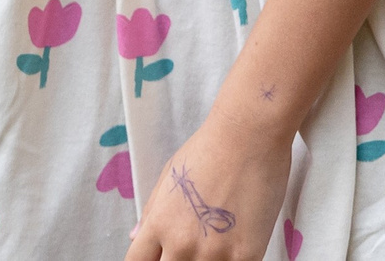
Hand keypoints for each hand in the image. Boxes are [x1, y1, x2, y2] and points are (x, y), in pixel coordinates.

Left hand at [126, 120, 291, 260]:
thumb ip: (151, 212)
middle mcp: (182, 244)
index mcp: (159, 224)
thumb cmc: (208, 150)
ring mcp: (215, 253)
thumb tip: (135, 235)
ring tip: (215, 241)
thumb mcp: (169, 178)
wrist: (249, 136)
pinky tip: (236, 245)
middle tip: (190, 246)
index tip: (157, 257)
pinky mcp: (247, 256)